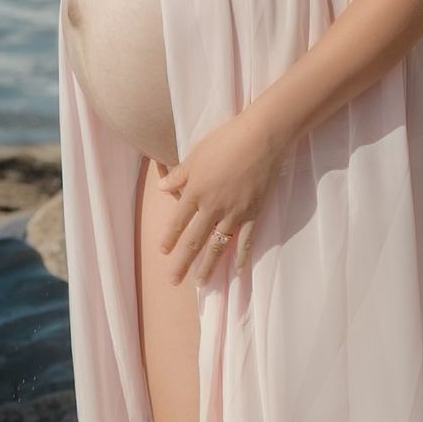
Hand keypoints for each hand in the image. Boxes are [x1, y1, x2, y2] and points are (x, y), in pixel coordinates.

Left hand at [156, 103, 290, 285]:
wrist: (261, 139)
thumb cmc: (226, 141)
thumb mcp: (196, 155)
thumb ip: (179, 175)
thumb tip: (161, 188)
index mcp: (195, 192)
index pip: (178, 221)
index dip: (170, 238)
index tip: (163, 251)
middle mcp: (212, 208)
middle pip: (194, 240)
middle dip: (183, 262)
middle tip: (174, 280)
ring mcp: (234, 213)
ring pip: (218, 246)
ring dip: (208, 266)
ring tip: (201, 283)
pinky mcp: (253, 214)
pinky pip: (245, 240)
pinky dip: (240, 256)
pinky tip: (236, 270)